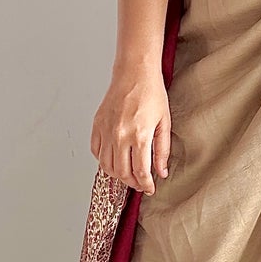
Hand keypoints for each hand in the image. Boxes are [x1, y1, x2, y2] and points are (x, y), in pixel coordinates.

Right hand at [90, 67, 170, 192]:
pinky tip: (114, 160)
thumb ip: (162, 150)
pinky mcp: (97, 125)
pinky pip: (96, 151)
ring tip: (128, 175)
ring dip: (118, 175)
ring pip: (107, 165)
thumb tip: (161, 172)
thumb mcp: (164, 123)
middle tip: (140, 184)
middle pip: (122, 172)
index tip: (149, 188)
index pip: (140, 171)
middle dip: (132, 183)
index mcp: (139, 135)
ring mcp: (106, 131)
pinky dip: (103, 160)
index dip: (146, 184)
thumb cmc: (151, 93)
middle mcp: (120, 135)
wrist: (134, 73)